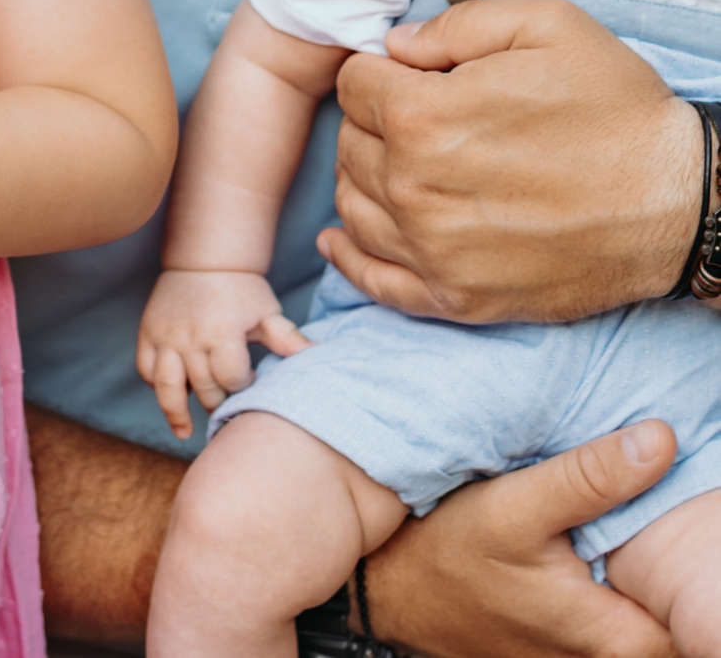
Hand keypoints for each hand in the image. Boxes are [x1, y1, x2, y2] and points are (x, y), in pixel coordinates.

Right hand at [136, 270, 308, 438]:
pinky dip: (157, 384)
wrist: (204, 259)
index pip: (231, 378)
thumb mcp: (267, 312)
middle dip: (217, 399)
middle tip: (226, 400)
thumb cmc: (241, 289)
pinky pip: (147, 368)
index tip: (250, 380)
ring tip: (185, 432)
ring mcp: (166, 335)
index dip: (243, 385)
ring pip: (167, 387)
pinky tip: (170, 396)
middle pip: (203, 387)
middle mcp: (190, 337)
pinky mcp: (149, 331)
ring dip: (176, 412)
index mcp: (222, 332)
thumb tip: (318, 354)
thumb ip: (287, 338)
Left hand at [324, 0, 699, 321]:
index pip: (353, 84)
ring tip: (403, 164)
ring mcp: (433, 251)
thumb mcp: (545, 25)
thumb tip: (394, 46)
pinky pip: (374, 280)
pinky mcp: (457, 299)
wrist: (682, 204)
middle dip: (375, 123)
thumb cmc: (618, 108)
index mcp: (423, 117)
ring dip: (366, 179)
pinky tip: (343, 238)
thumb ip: (454, 24)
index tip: (415, 78)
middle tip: (422, 120)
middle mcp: (414, 188)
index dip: (382, 73)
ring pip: (353, 206)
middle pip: (349, 144)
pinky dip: (351, 257)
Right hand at [365, 422, 677, 657]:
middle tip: (663, 492)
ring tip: (626, 500)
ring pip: (648, 598)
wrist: (388, 588)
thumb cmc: (443, 555)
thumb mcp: (511, 507)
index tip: (696, 507)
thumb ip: (587, 478)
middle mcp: (616, 654)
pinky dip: (616, 560)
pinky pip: (620, 599)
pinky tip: (593, 523)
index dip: (705, 554)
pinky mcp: (576, 634)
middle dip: (671, 549)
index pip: (702, 606)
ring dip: (639, 552)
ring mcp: (594, 648)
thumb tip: (660, 440)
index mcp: (621, 636)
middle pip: (675, 599)